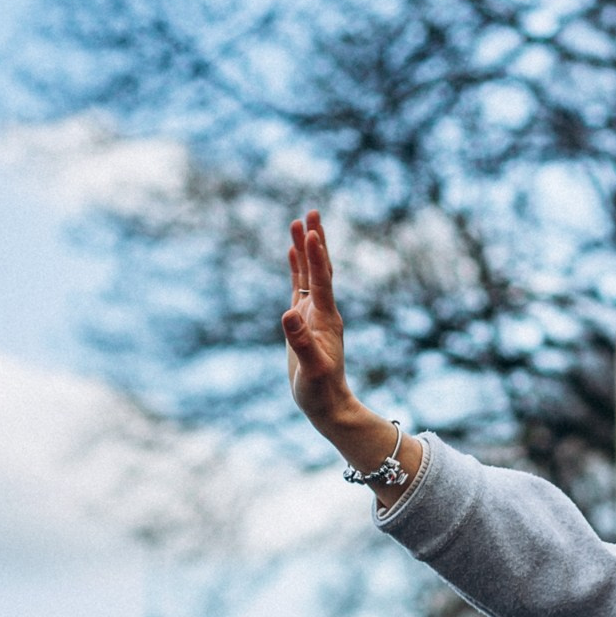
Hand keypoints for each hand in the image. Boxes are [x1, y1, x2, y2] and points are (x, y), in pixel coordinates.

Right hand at [283, 210, 353, 430]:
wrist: (327, 405)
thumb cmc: (320, 390)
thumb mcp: (310, 369)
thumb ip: (301, 342)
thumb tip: (288, 314)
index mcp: (326, 319)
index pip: (321, 281)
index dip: (316, 257)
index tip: (312, 232)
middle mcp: (323, 311)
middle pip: (320, 268)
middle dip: (315, 240)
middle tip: (312, 211)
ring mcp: (314, 315)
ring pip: (309, 274)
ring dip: (305, 249)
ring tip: (298, 222)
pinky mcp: (303, 321)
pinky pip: (300, 288)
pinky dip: (296, 269)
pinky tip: (291, 252)